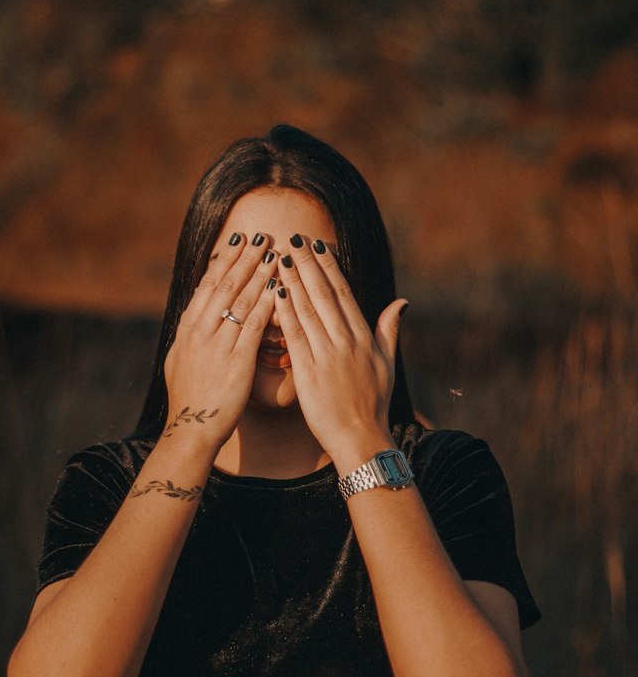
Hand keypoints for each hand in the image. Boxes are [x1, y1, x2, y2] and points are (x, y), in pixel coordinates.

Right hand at [163, 232, 277, 449]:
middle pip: (224, 284)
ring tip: (275, 252)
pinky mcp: (236, 360)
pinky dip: (266, 303)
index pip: (206, 285)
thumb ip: (190, 336)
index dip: (223, 261)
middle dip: (244, 257)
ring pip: (239, 299)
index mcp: (187, 328)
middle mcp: (200, 330)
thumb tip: (194, 316)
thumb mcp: (180, 360)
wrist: (192, 428)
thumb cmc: (190, 398)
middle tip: (260, 235)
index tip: (237, 241)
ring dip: (258, 272)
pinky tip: (279, 288)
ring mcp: (217, 344)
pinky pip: (254, 325)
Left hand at [275, 236, 406, 467]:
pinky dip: (284, 311)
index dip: (330, 267)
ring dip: (293, 281)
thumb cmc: (373, 404)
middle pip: (325, 294)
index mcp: (364, 337)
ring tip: (280, 257)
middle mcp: (346, 341)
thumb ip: (390, 329)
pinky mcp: (308, 372)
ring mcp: (327, 356)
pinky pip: (294, 335)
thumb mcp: (388, 363)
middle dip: (309, 264)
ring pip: (308, 309)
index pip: (344, 293)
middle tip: (294, 239)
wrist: (360, 438)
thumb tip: (401, 301)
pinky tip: (274, 292)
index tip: (318, 246)